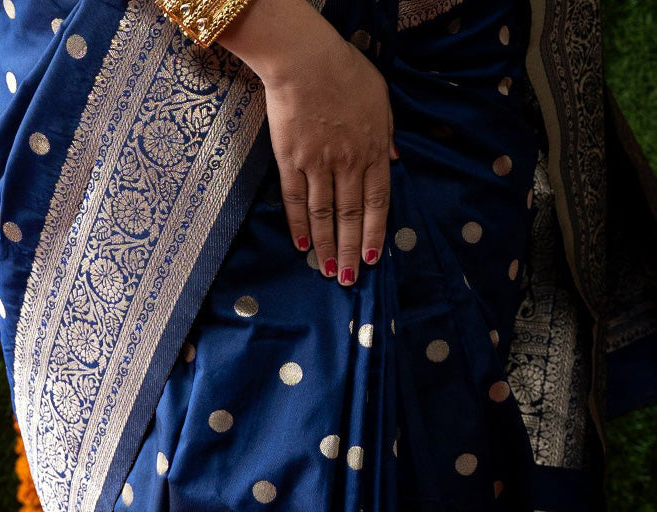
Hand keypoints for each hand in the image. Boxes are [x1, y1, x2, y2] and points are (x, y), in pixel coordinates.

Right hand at [220, 0, 397, 284]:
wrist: (305, 59)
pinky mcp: (291, 161)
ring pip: (324, 216)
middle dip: (351, 251)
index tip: (373, 259)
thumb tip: (393, 161)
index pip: (377, 203)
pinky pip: (295, 200)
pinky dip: (298, 225)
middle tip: (350, 279)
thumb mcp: (381, 99)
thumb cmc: (345, 72)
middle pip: (351, 217)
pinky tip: (302, 247)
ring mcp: (318, 165)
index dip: (375, 234)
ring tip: (327, 272)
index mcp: (373, 151)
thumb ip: (387, 134)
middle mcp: (348, 164)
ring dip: (327, 247)